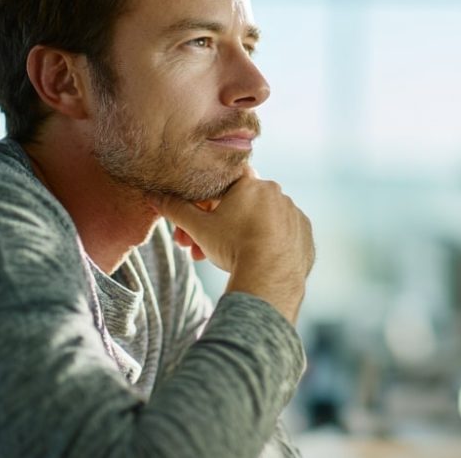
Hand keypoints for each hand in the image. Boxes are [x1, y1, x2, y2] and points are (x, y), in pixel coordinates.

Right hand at [150, 170, 313, 324]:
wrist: (271, 278)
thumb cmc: (233, 247)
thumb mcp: (199, 228)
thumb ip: (176, 209)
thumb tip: (155, 196)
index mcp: (250, 182)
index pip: (223, 182)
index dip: (205, 202)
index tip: (195, 221)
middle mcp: (276, 192)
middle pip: (241, 205)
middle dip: (218, 225)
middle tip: (200, 248)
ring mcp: (294, 212)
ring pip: (262, 220)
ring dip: (243, 234)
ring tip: (227, 260)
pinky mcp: (305, 233)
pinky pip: (283, 234)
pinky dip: (269, 243)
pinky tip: (256, 260)